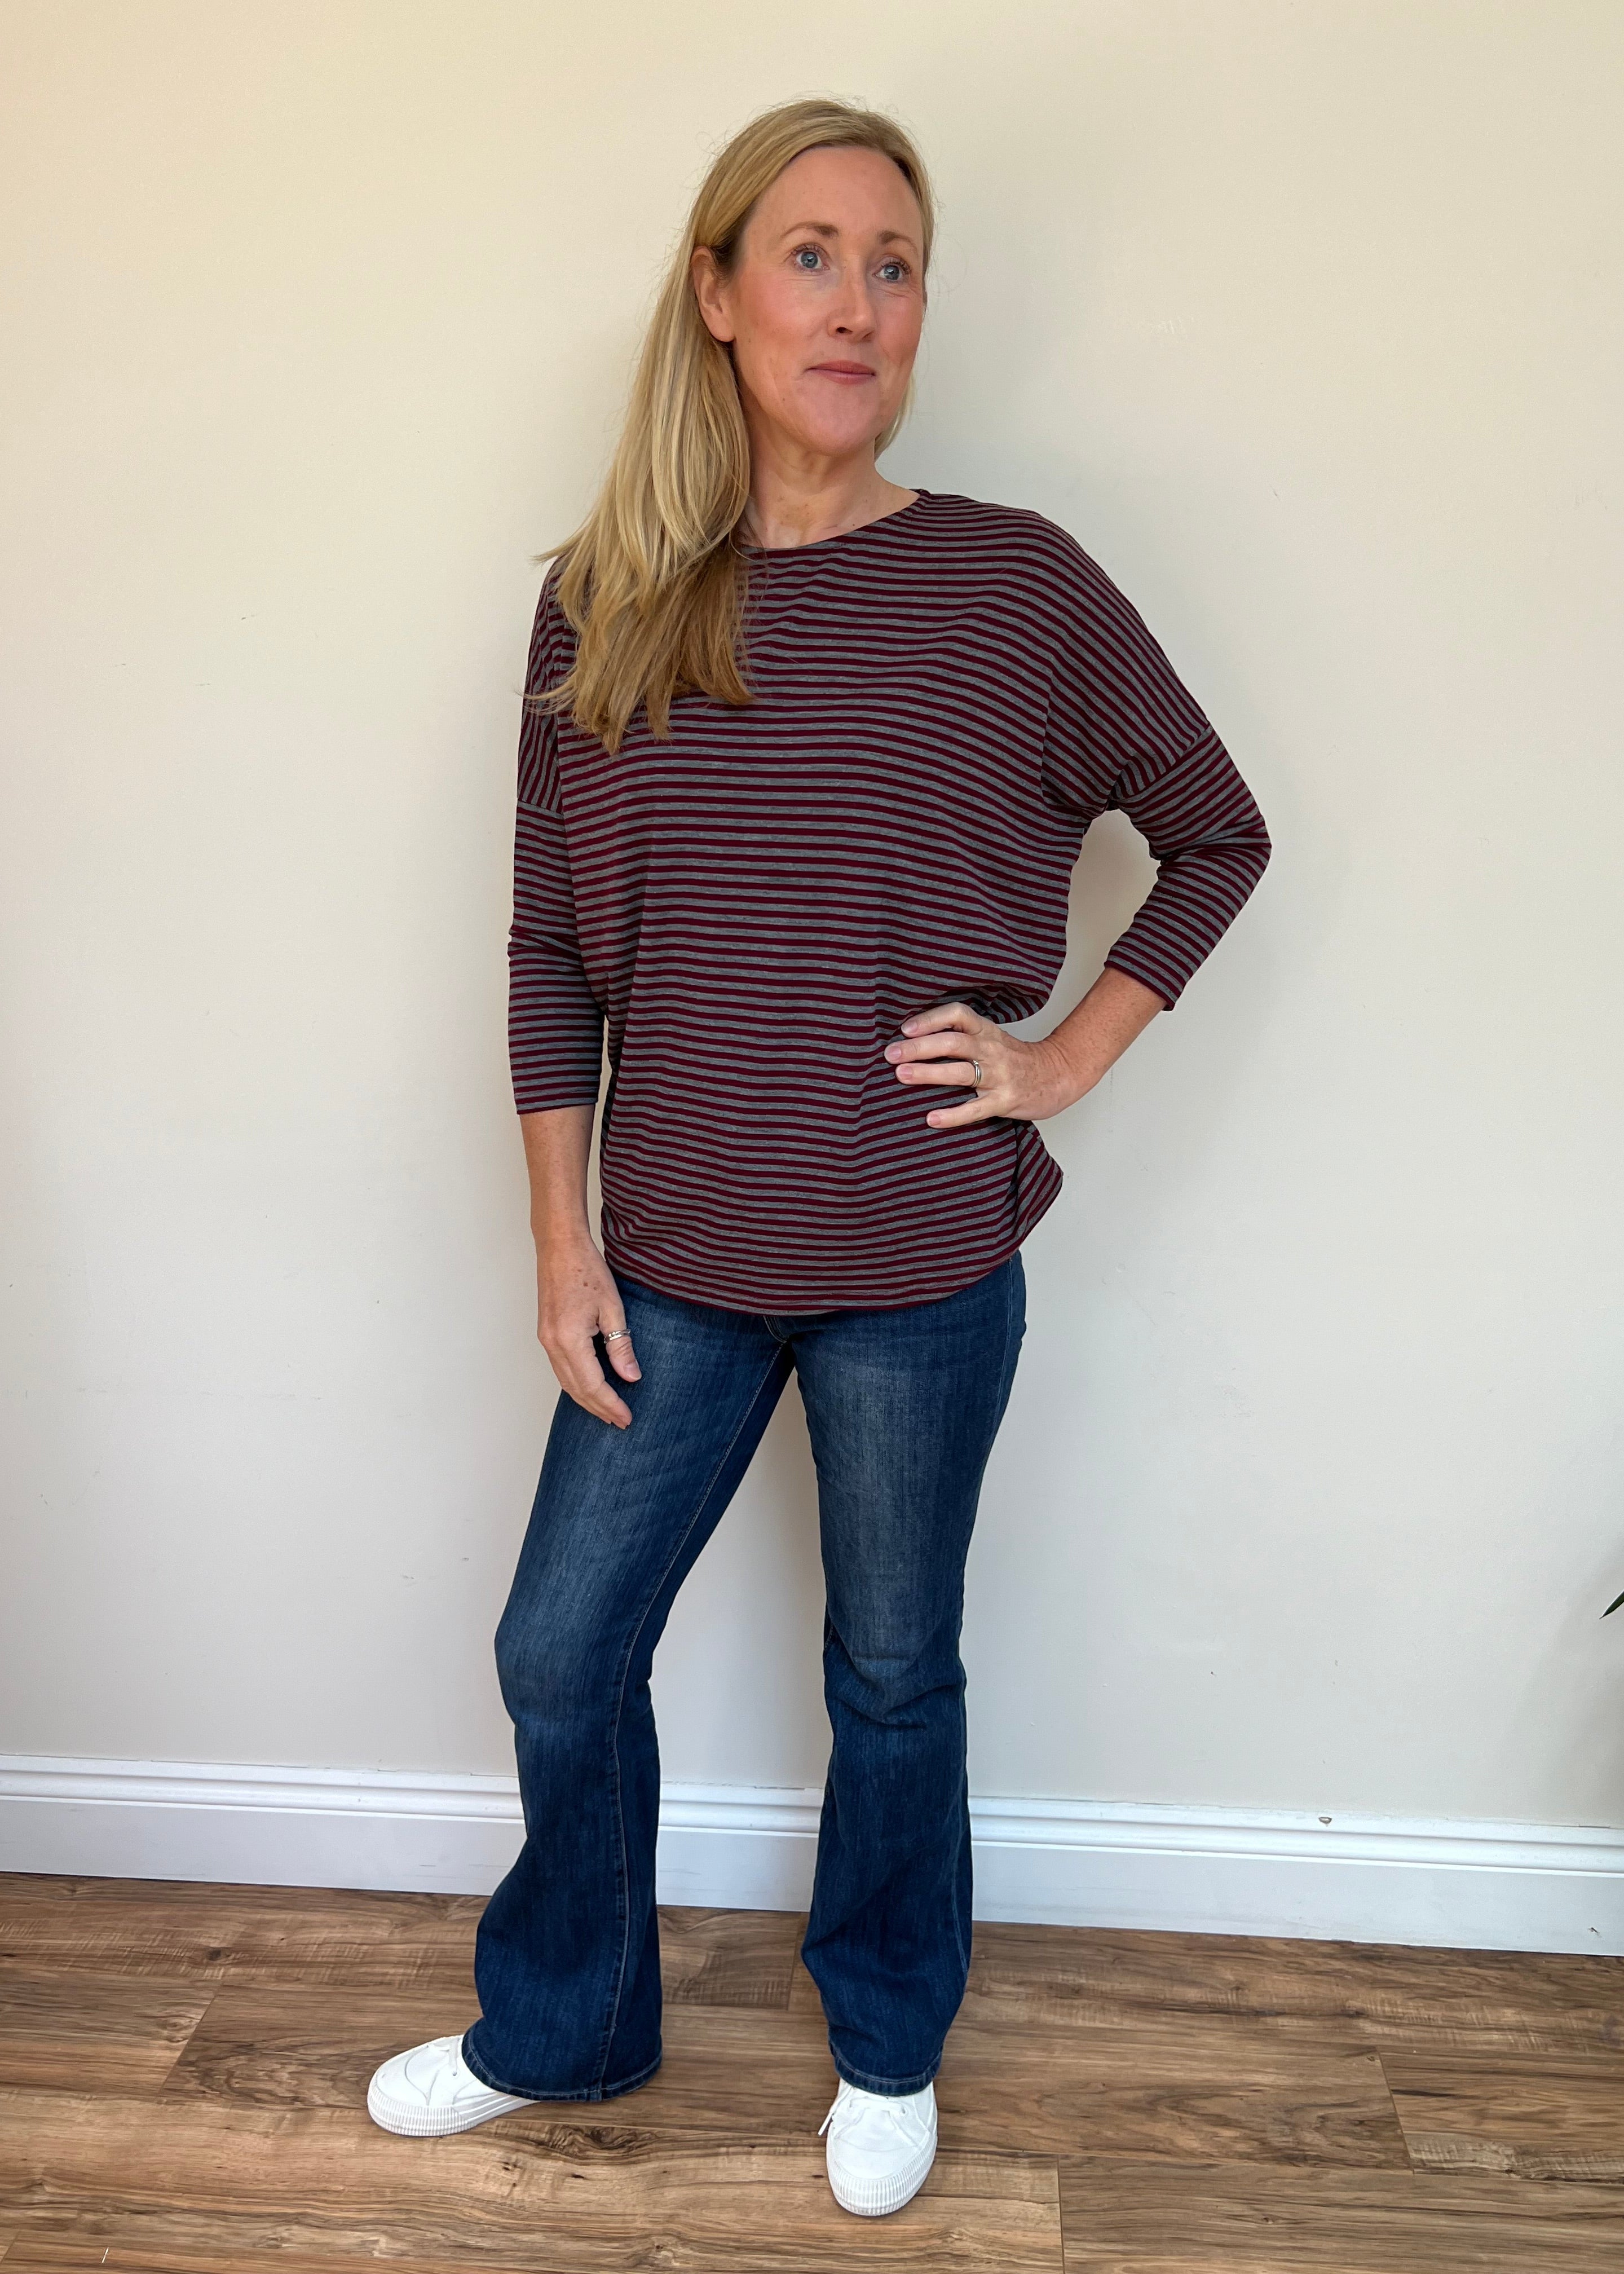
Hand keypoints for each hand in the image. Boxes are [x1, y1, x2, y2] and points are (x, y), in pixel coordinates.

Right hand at [536, 1235, 641, 1428]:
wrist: (559, 1247)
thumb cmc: (586, 1270)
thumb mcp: (612, 1307)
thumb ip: (621, 1344)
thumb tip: (631, 1376)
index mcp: (569, 1339)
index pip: (592, 1385)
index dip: (610, 1404)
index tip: (627, 1418)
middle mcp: (552, 1345)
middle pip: (576, 1389)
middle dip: (599, 1409)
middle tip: (621, 1422)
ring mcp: (546, 1340)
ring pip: (566, 1382)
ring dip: (586, 1399)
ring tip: (607, 1412)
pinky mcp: (546, 1334)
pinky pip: (561, 1369)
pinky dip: (576, 1384)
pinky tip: (590, 1388)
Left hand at [884, 973, 1166, 1128]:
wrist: (1060, 1074)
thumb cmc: (1018, 1059)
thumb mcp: (992, 1039)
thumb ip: (963, 1037)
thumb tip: (915, 1040)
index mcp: (987, 1031)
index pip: (958, 1015)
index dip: (931, 1019)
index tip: (905, 1028)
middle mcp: (992, 1050)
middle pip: (953, 1042)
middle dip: (919, 1047)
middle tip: (891, 1053)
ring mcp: (1000, 1076)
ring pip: (960, 1072)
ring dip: (928, 1073)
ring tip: (902, 1075)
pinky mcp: (1005, 1101)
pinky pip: (976, 1108)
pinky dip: (952, 1114)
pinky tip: (931, 1118)